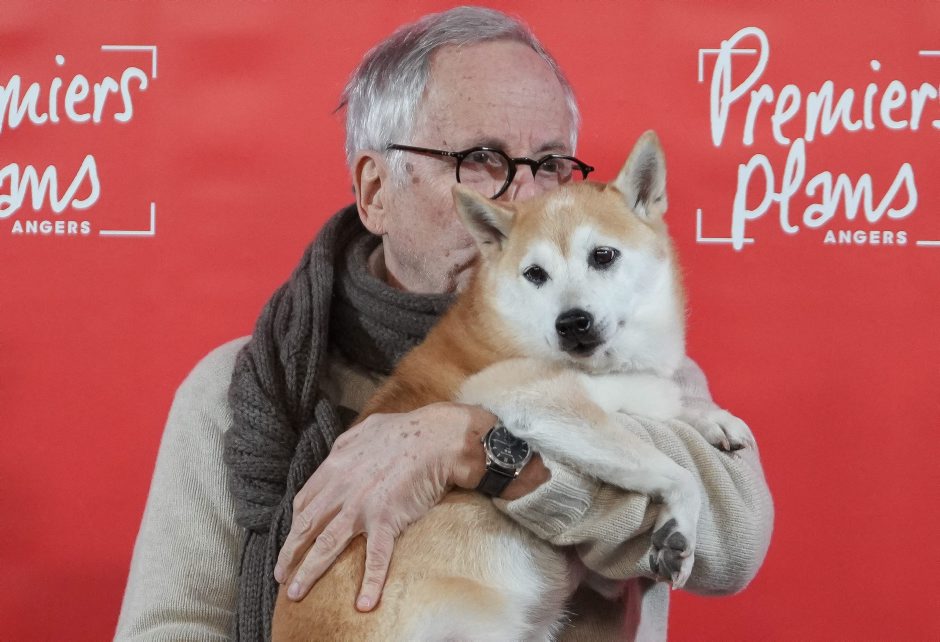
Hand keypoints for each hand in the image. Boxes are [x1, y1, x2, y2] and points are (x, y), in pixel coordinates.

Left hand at [273, 402, 495, 610]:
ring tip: (295, 593)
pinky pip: (376, 557)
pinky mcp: (386, 520)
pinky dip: (370, 582)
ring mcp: (361, 506)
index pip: (305, 501)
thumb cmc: (406, 430)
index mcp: (335, 467)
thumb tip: (338, 453)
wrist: (437, 438)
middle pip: (306, 527)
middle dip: (289, 554)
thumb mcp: (365, 430)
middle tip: (280, 575)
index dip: (296, 524)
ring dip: (308, 572)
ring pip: (326, 546)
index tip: (294, 539)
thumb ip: (347, 445)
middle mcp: (341, 489)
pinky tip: (364, 604)